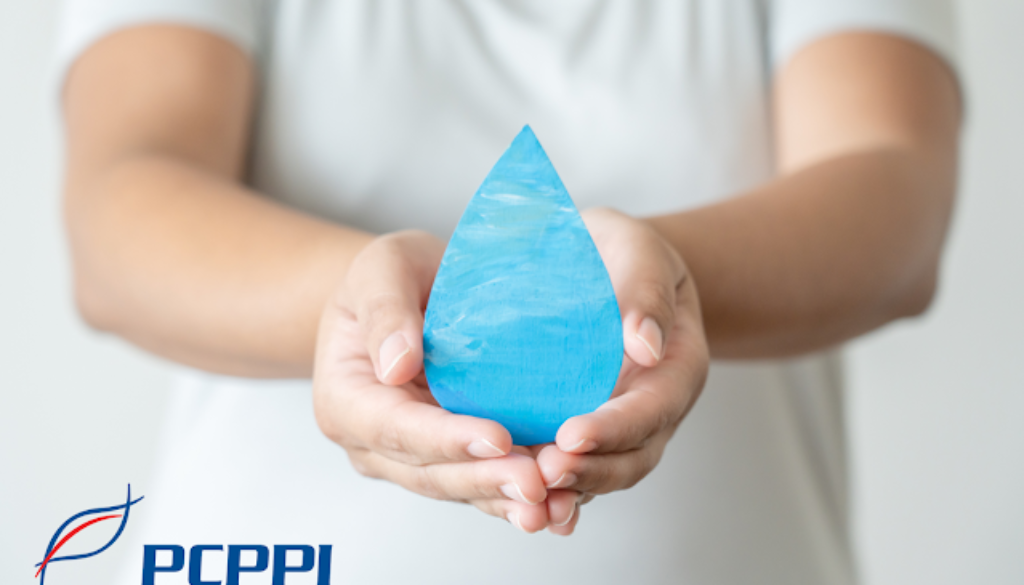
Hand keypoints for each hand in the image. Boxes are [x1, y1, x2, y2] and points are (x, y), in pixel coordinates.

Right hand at [312, 230, 551, 531]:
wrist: (405, 292)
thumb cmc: (390, 276)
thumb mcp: (381, 269)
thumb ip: (385, 312)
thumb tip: (397, 365)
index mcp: (346, 400)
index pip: (396, 428)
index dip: (448, 439)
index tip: (499, 439)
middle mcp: (372, 442)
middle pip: (430, 472)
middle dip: (486, 480)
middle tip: (539, 484)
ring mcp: (409, 457)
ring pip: (459, 487)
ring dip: (507, 499)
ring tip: (554, 505)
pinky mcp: (447, 459)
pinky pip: (481, 483)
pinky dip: (516, 496)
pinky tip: (559, 505)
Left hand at [535, 208, 709, 535]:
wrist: (608, 264)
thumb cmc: (623, 251)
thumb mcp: (639, 248)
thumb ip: (646, 289)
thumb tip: (646, 346)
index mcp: (678, 366)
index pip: (653, 408)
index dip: (615, 428)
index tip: (572, 435)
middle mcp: (656, 406)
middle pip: (633, 456)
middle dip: (590, 471)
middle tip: (543, 473)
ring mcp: (623, 425)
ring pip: (604, 473)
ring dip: (570, 490)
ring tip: (529, 496)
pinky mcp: (588, 430)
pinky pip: (577, 467)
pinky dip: (555, 490)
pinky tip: (521, 503)